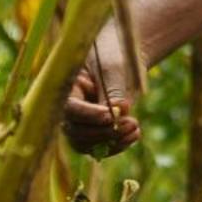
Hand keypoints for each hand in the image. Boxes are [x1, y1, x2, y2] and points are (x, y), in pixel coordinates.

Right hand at [62, 36, 139, 156]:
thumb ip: (113, 89)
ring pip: (86, 144)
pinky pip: (101, 147)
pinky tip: (134, 134)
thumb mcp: (113, 67)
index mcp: (67, 89)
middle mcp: (71, 109)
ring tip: (135, 128)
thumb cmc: (113, 54)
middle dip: (103, 132)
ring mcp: (83, 122)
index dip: (88, 115)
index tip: (109, 116)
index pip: (70, 108)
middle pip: (76, 132)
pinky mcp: (97, 130)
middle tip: (130, 123)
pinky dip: (118, 144)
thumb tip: (118, 112)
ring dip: (111, 141)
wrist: (123, 55)